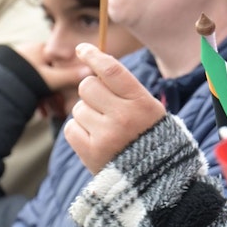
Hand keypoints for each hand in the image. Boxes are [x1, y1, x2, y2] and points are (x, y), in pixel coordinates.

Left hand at [14, 42, 88, 118]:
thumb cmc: (23, 79)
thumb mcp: (51, 78)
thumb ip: (72, 75)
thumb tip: (93, 71)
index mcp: (41, 49)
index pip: (62, 61)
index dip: (69, 77)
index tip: (72, 91)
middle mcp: (31, 54)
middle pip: (52, 74)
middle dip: (57, 93)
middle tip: (60, 109)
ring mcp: (21, 66)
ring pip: (41, 83)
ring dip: (48, 99)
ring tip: (50, 114)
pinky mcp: (12, 77)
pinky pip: (30, 87)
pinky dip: (36, 98)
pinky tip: (40, 112)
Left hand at [64, 43, 165, 173]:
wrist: (155, 177)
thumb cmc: (150, 134)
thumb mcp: (148, 107)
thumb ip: (124, 87)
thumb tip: (94, 61)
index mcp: (141, 102)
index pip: (111, 70)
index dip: (93, 55)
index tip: (82, 49)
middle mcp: (123, 117)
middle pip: (88, 86)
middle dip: (92, 91)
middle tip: (104, 104)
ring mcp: (105, 135)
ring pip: (78, 107)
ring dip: (88, 114)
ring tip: (105, 128)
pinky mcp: (89, 151)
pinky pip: (71, 127)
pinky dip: (80, 131)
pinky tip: (96, 138)